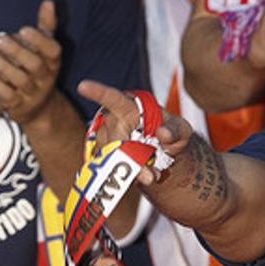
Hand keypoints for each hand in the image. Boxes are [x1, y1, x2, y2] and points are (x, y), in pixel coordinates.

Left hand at [0, 0, 62, 124]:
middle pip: (35, 65)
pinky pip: (8, 95)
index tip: (23, 29)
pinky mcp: (19, 105)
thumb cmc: (39, 70)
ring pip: (20, 80)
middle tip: (0, 38)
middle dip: (18, 51)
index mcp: (53, 62)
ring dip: (4, 67)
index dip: (39, 40)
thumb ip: (46, 26)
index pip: (52, 50)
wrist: (37, 107)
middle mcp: (46, 78)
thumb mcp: (45, 50)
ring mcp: (33, 93)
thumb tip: (48, 1)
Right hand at [77, 81, 192, 184]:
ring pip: (110, 156)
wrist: (164, 155)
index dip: (98, 92)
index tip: (83, 86)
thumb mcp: (181, 130)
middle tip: (150, 176)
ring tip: (152, 176)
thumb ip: (176, 130)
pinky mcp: (104, 158)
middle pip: (113, 138)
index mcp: (130, 107)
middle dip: (130, 158)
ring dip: (130, 170)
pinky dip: (126, 178)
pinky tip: (141, 179)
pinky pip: (109, 170)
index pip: (113, 98)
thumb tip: (163, 134)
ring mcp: (106, 140)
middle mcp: (113, 120)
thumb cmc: (171, 133)